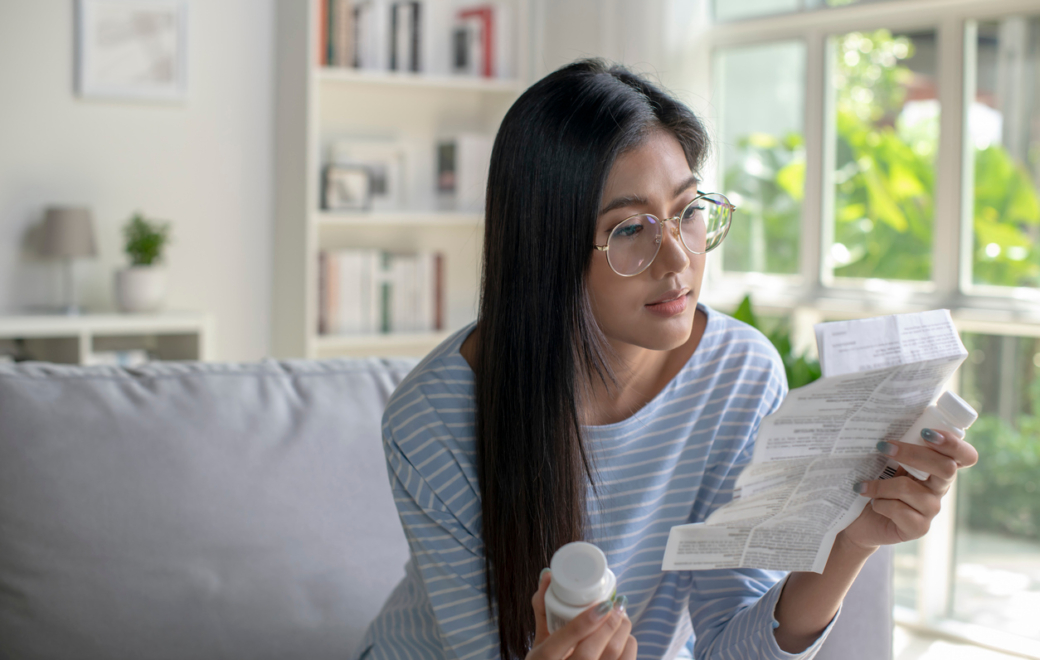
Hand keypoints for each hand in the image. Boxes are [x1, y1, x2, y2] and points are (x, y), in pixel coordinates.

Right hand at [526, 569, 636, 659]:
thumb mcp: (539, 643)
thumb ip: (544, 610)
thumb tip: (548, 574)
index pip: (563, 641)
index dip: (584, 622)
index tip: (602, 604)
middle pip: (590, 651)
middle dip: (609, 624)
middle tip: (617, 605)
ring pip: (612, 658)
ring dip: (622, 634)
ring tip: (623, 617)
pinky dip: (629, 649)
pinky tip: (627, 638)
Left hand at [842, 428, 978, 550]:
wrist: (859, 519)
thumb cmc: (874, 482)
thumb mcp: (886, 460)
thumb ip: (896, 445)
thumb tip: (884, 419)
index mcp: (937, 467)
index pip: (964, 456)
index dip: (953, 443)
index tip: (926, 432)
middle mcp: (939, 488)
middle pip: (945, 468)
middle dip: (913, 453)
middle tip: (883, 446)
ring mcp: (931, 509)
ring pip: (912, 490)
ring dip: (882, 485)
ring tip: (863, 486)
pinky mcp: (918, 528)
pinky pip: (901, 511)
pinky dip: (881, 504)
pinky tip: (873, 503)